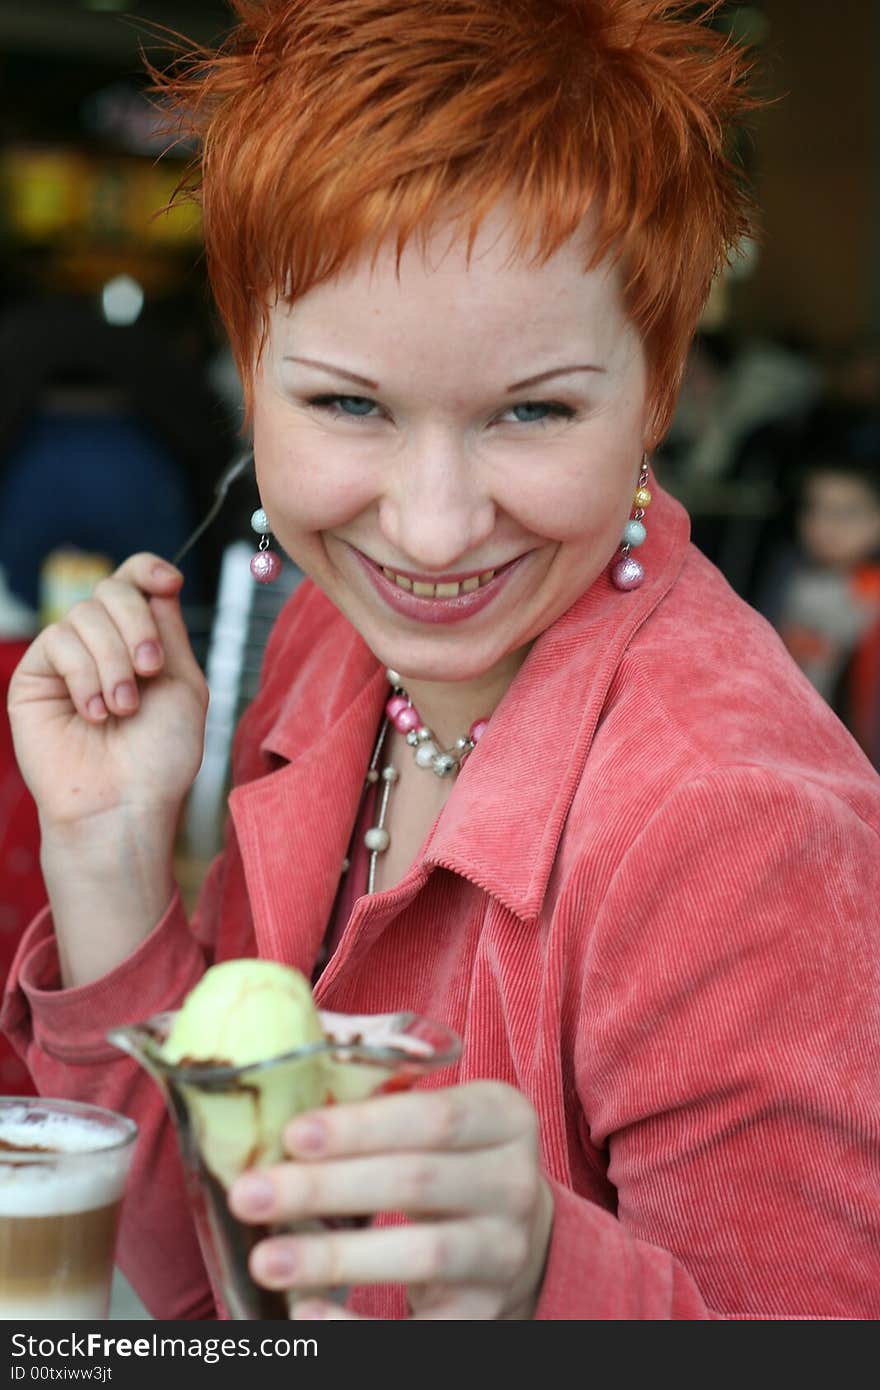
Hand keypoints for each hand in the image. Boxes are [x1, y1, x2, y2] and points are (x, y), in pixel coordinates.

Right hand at [8, 553, 207, 832]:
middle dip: (137, 625)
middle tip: (149, 671)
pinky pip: (58, 641)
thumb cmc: (160, 756)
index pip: (136, 581)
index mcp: (142, 641)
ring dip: (113, 662)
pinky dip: (84, 676)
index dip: (148, 569)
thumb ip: (167, 630)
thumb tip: (153, 582)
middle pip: (113, 589)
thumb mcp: (183, 684)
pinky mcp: (35, 677)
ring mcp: (67, 659)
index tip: (170, 582)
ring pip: (85, 614)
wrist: (125, 803)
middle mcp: (104, 644)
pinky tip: (94, 714)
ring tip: (123, 709)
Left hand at [228, 1081, 553, 1319]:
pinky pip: (425, 1329)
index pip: (434, 1117)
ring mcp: (504, 1252)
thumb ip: (379, 1107)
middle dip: (324, 1189)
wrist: (515, 1235)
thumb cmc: (448, 1160)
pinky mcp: (485, 1314)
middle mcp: (514, 1184)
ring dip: (335, 1257)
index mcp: (503, 1118)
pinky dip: (358, 1325)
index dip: (361, 1127)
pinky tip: (307, 1311)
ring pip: (421, 1254)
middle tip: (249, 1195)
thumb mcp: (438, 1121)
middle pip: (416, 1182)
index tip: (291, 1134)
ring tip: (266, 1259)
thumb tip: (272, 1100)